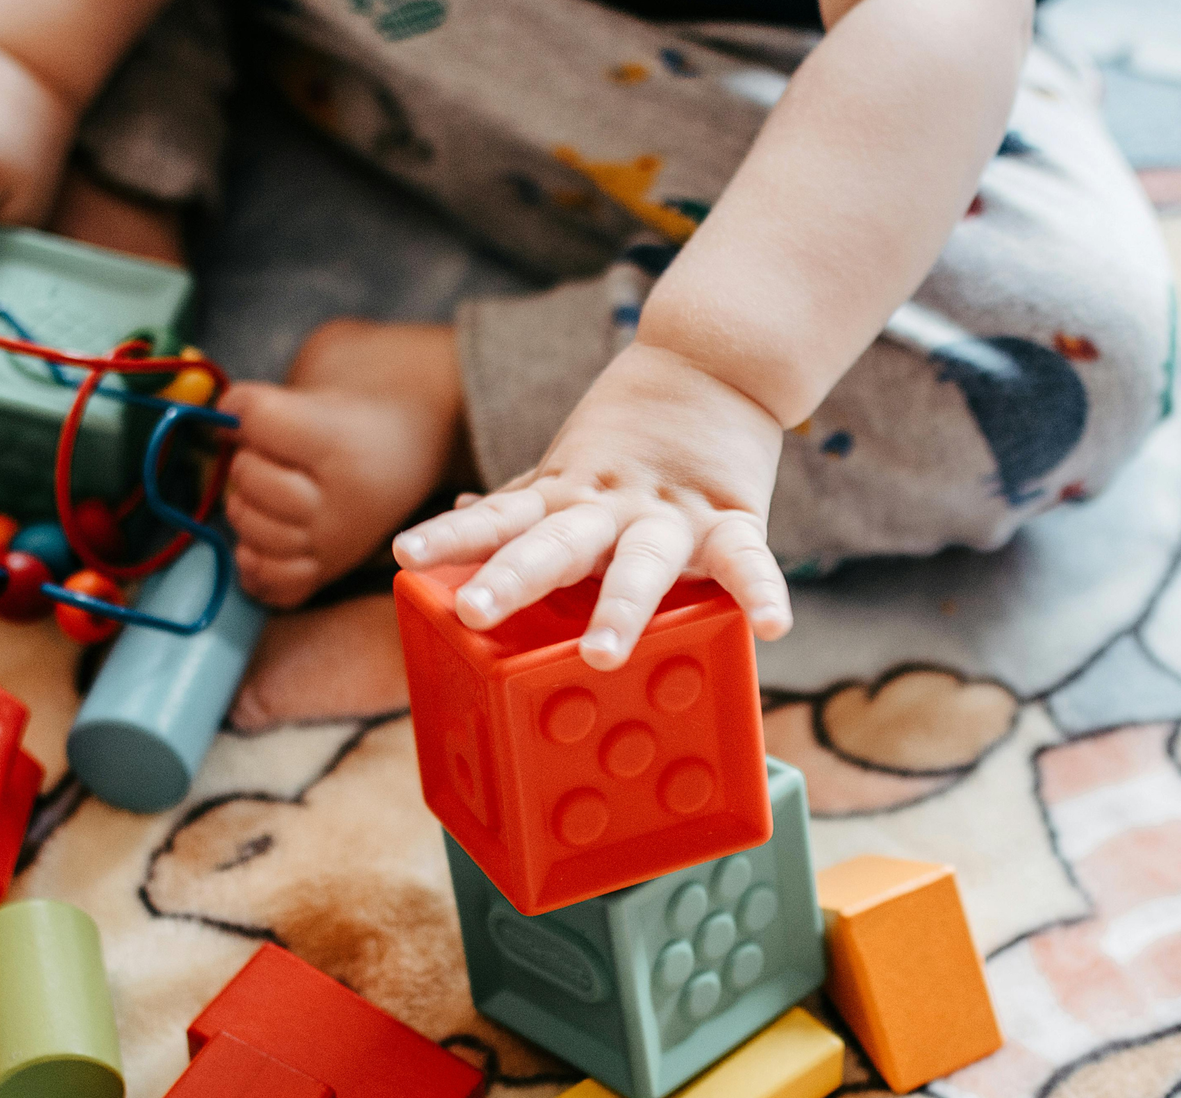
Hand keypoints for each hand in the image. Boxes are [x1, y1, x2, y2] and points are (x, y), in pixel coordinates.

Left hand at [391, 343, 791, 669]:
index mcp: (567, 496)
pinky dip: (761, 591)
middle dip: (514, 577)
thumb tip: (468, 511)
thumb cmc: (637, 429)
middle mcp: (610, 508)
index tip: (408, 557)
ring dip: (621, 605)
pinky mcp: (731, 518)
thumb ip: (525, 497)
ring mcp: (670, 514)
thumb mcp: (571, 462)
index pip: (499, 518)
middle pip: (554, 544)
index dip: (452, 537)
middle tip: (472, 609)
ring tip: (602, 654)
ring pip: (641, 562)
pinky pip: (747, 561)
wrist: (717, 360)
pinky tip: (773, 628)